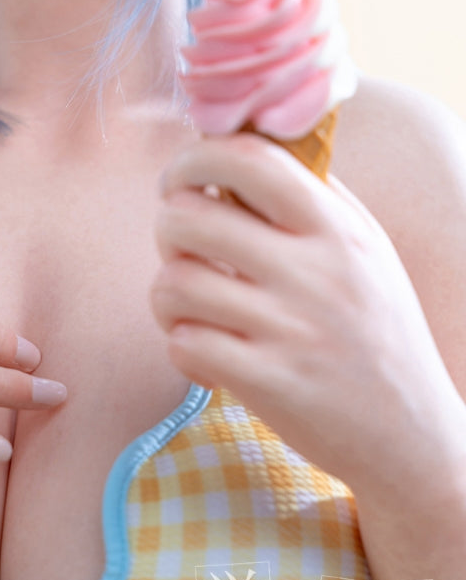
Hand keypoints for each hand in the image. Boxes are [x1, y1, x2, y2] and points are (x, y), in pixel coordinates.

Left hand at [151, 132, 461, 489]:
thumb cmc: (376, 330)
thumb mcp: (365, 249)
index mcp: (336, 227)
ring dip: (167, 294)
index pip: (249, 158)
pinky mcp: (269, 384)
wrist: (412, 436)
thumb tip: (243, 143)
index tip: (180, 179)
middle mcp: (315, 271)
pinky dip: (183, 345)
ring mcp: (291, 329)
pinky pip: (184, 342)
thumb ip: (311, 195)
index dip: (194, 157)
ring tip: (193, 307)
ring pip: (174, 282)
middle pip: (189, 218)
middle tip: (186, 250)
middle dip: (168, 228)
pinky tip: (210, 354)